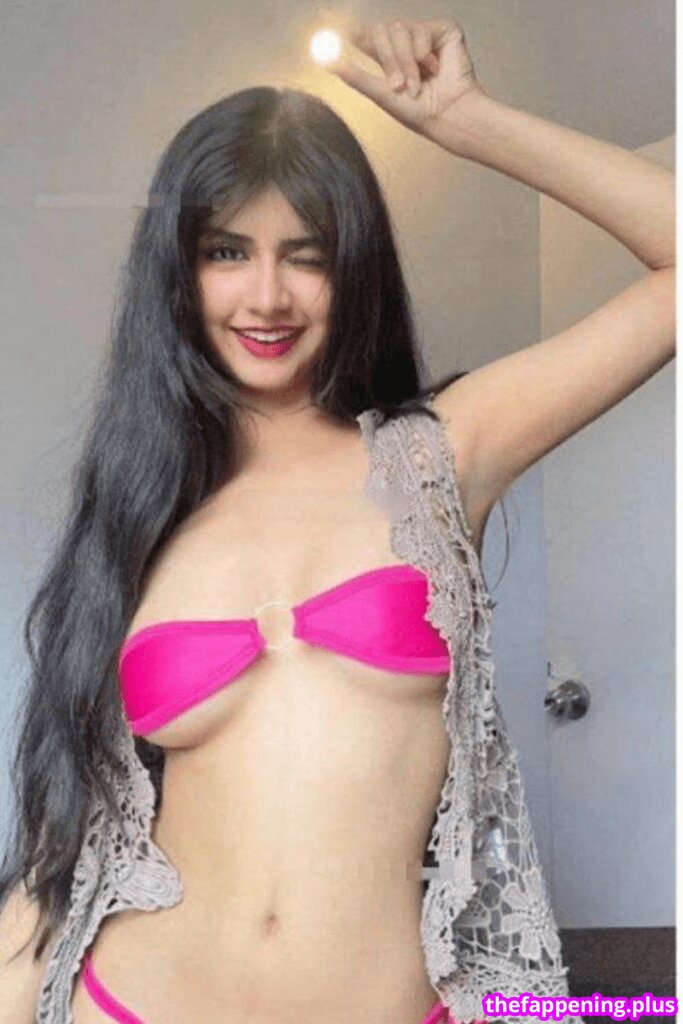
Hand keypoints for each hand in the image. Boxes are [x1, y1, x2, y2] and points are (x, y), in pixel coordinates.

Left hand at [318, 10, 486, 134]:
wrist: (448, 115)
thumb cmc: (419, 112)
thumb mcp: (381, 94)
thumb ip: (355, 76)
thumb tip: (327, 62)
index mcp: (387, 58)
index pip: (362, 35)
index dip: (344, 24)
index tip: (322, 14)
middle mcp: (404, 44)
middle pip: (380, 32)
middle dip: (387, 60)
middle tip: (398, 86)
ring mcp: (423, 35)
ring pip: (400, 30)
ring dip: (407, 62)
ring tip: (419, 84)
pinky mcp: (443, 31)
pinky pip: (423, 30)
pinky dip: (425, 53)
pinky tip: (437, 68)